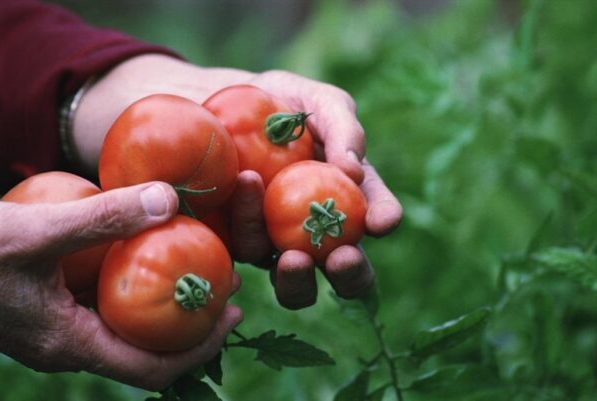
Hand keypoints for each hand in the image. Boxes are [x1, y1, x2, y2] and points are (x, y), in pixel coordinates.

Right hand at [0, 182, 241, 389]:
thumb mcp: (37, 231)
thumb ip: (103, 217)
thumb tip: (169, 199)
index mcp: (69, 345)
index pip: (153, 369)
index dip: (200, 347)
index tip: (234, 314)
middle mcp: (66, 345)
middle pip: (145, 350)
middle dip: (191, 323)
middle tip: (226, 285)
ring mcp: (57, 328)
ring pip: (124, 327)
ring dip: (163, 302)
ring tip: (198, 267)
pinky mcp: (49, 306)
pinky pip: (103, 305)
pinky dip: (133, 287)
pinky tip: (148, 254)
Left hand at [230, 72, 402, 308]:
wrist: (218, 106)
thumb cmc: (279, 103)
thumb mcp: (318, 103)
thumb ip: (343, 128)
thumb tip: (353, 168)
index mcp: (348, 194)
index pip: (376, 214)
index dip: (384, 220)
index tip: (382, 221)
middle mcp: (318, 228)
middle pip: (344, 271)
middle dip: (350, 274)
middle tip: (342, 258)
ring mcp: (278, 241)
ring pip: (295, 283)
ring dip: (297, 274)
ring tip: (292, 253)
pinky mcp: (241, 241)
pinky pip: (247, 248)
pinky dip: (249, 225)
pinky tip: (246, 186)